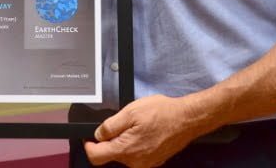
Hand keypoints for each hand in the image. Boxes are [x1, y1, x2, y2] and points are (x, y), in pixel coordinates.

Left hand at [84, 95, 203, 167]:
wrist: (186, 119)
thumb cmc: (162, 113)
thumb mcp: (130, 112)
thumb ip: (110, 126)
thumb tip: (97, 135)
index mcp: (126, 150)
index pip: (96, 157)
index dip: (89, 146)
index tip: (89, 138)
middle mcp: (135, 162)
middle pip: (111, 155)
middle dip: (111, 140)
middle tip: (121, 123)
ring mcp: (145, 164)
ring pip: (125, 155)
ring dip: (124, 141)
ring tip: (137, 125)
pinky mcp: (153, 161)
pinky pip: (137, 155)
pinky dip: (136, 144)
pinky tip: (145, 131)